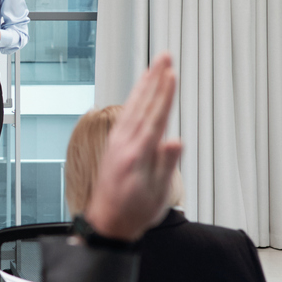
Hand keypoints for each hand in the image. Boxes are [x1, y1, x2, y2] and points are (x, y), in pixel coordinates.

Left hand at [83, 54, 182, 241]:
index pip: (155, 117)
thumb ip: (165, 165)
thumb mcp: (156, 195)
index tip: (171, 74)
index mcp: (137, 155)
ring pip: (133, 107)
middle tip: (164, 57)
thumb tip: (175, 141)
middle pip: (143, 104)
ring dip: (144, 84)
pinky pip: (126, 115)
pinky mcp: (115, 146)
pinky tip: (139, 92)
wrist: (106, 224)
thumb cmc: (132, 214)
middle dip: (154, 79)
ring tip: (154, 66)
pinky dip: (134, 100)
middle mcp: (124, 145)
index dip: (165, 94)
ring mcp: (117, 144)